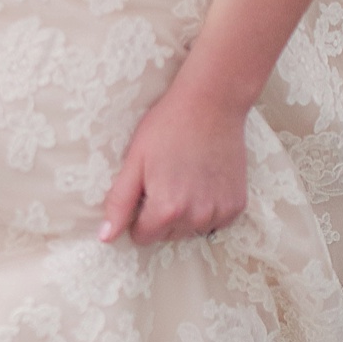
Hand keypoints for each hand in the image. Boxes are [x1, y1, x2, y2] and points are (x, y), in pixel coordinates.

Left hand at [100, 80, 248, 244]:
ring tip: (187, 177)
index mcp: (166, 210)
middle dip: (162, 215)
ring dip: (186, 213)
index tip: (146, 189)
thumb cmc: (167, 127)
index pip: (143, 237)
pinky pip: (216, 221)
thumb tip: (105, 238)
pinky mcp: (237, 205)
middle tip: (167, 178)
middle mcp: (196, 217)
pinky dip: (208, 207)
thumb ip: (119, 203)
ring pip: (192, 230)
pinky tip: (205, 180)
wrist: (212, 103)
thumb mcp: (135, 162)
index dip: (139, 215)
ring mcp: (220, 212)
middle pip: (168, 235)